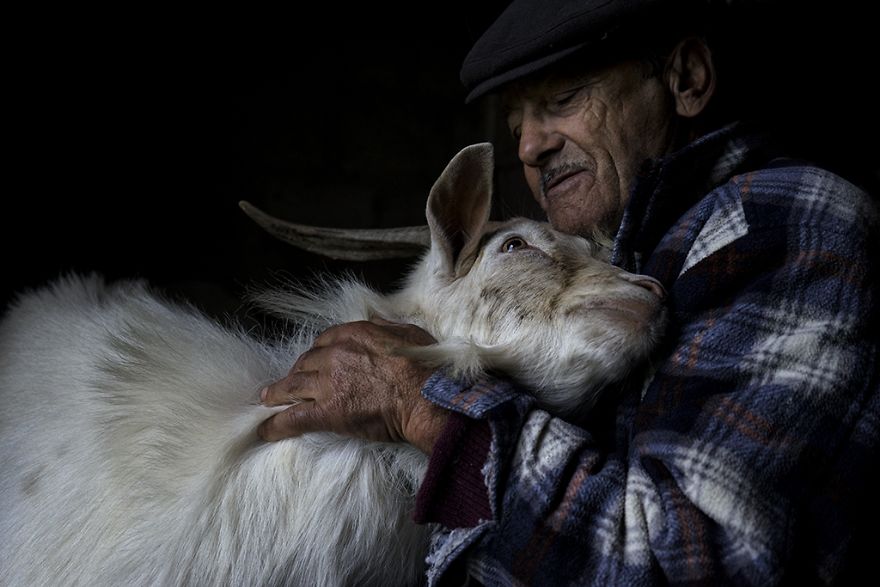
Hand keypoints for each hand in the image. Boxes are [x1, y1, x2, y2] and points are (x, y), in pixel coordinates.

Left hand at [257, 318, 449, 452]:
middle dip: (297, 372)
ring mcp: (329, 383)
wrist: (425, 399)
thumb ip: (387, 326)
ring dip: (277, 393)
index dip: (318, 353)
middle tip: (291, 383)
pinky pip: (293, 417)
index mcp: (355, 333)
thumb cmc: (425, 368)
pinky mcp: (327, 412)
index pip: (325, 340)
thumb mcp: (409, 334)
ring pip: (292, 386)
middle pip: (306, 362)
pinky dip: (276, 425)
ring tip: (267, 400)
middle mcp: (336, 354)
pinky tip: (265, 431)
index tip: (315, 362)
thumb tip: (376, 319)